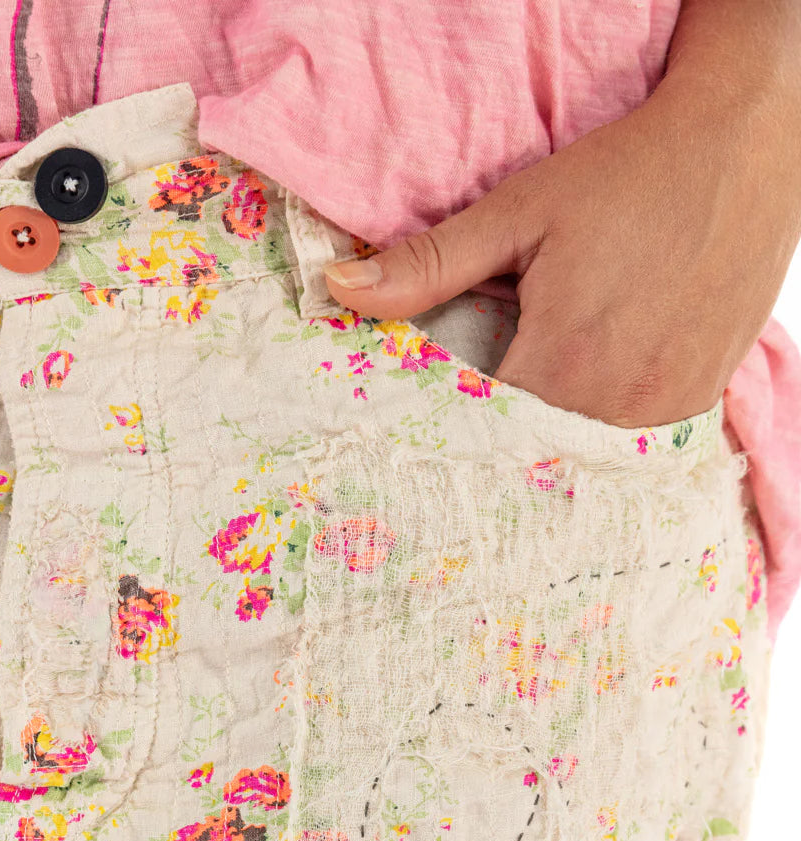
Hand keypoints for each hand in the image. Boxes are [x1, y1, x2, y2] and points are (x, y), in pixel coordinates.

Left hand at [322, 75, 800, 428]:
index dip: (452, 418)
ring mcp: (663, 409)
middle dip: (501, 421)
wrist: (746, 148)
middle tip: (504, 367)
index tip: (434, 404)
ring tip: (557, 363)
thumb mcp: (518, 213)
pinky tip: (602, 369)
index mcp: (562, 362)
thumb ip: (429, 265)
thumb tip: (339, 290)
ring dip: (555, 422)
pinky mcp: (696, 404)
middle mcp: (615, 404)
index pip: (478, 429)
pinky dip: (605, 416)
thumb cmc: (628, 174)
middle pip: (528, 444)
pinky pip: (630, 436)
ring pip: (579, 448)